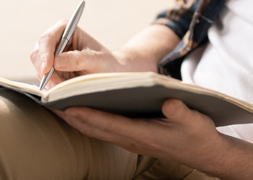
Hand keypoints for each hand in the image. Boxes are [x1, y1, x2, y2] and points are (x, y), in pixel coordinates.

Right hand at [30, 23, 118, 87]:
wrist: (109, 72)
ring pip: (39, 68)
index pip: (48, 39)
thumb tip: (57, 62)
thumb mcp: (96, 60)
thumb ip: (78, 59)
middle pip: (37, 53)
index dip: (44, 53)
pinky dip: (50, 85)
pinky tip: (62, 88)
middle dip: (44, 70)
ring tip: (64, 87)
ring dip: (48, 80)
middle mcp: (55, 40)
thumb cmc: (105, 62)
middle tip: (55, 85)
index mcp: (66, 29)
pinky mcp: (50, 69)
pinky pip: (43, 78)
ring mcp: (51, 55)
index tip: (47, 69)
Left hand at [54, 99, 225, 171]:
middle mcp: (132, 139)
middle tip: (48, 101)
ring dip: (75, 119)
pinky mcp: (132, 137)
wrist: (204, 153)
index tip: (67, 104)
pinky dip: (88, 120)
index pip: (108, 123)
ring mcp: (130, 140)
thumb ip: (181, 111)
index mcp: (143, 134)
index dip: (87, 114)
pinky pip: (103, 129)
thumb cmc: (198, 135)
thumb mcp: (195, 120)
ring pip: (96, 130)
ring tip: (56, 103)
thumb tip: (169, 99)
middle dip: (70, 116)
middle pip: (94, 128)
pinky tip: (79, 109)